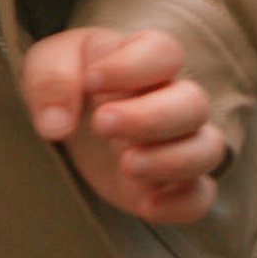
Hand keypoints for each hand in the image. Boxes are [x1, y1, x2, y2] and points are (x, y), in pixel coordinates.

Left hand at [22, 24, 227, 227]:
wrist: (74, 121)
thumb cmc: (69, 81)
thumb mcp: (48, 63)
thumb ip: (51, 81)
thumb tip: (56, 125)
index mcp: (145, 59)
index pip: (164, 52)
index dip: (134, 65)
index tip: (91, 80)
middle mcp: (172, 99)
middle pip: (194, 102)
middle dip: (151, 117)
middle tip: (102, 123)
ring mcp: (177, 143)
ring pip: (209, 148)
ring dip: (173, 159)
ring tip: (126, 165)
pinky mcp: (172, 184)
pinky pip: (201, 196)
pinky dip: (182, 204)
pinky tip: (146, 205)